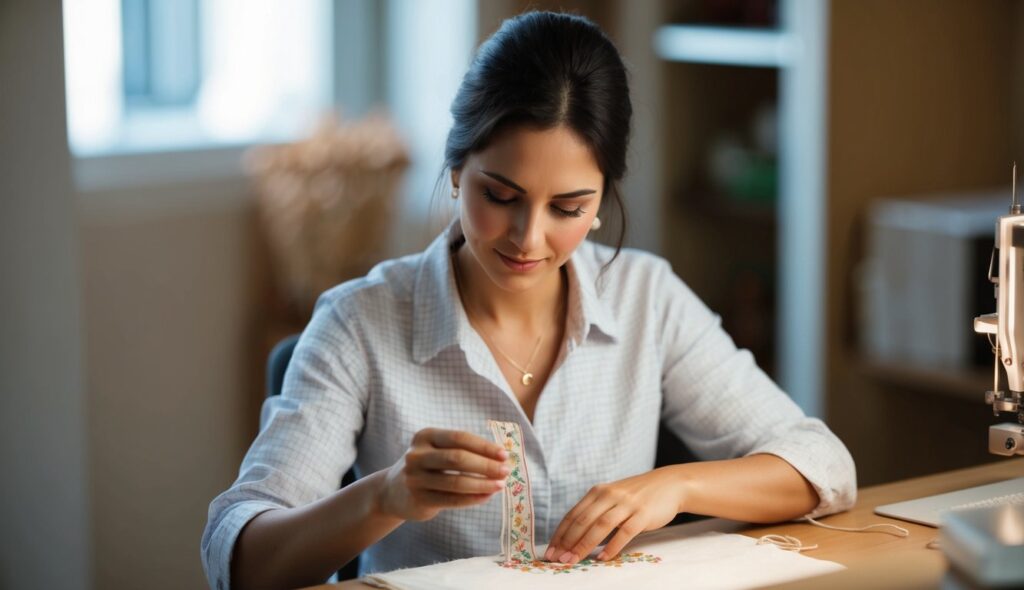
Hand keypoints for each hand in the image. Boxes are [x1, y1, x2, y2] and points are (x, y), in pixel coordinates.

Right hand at [377, 428, 510, 521]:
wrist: (392, 491)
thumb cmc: (427, 467)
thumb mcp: (437, 451)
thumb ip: (463, 451)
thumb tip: (500, 458)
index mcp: (424, 436)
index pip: (459, 438)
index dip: (484, 446)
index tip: (504, 454)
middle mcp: (416, 455)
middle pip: (458, 458)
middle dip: (486, 465)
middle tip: (506, 471)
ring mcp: (415, 478)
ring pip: (456, 482)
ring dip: (483, 484)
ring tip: (500, 485)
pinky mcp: (418, 499)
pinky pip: (452, 500)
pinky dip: (472, 498)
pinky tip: (486, 496)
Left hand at [544, 467, 685, 563]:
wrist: (669, 484)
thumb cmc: (636, 495)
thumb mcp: (612, 497)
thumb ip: (595, 511)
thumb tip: (573, 536)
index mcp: (598, 492)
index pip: (573, 514)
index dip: (560, 534)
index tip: (551, 551)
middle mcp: (609, 495)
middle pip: (583, 520)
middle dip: (568, 542)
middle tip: (558, 559)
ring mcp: (626, 504)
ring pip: (600, 525)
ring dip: (584, 544)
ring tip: (574, 560)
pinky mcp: (642, 514)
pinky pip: (625, 532)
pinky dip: (612, 546)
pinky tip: (603, 558)